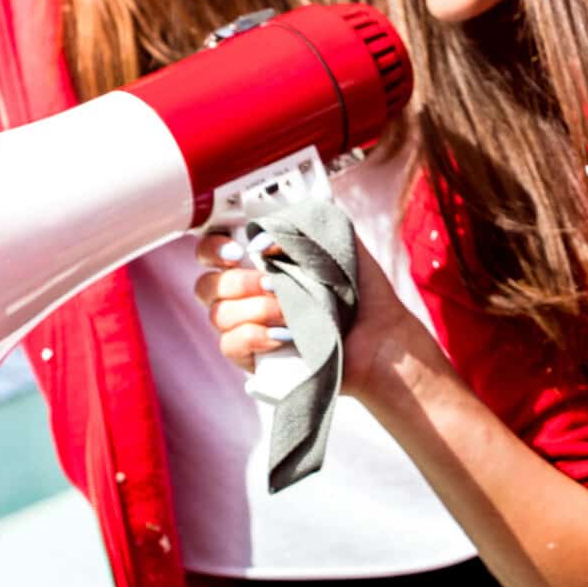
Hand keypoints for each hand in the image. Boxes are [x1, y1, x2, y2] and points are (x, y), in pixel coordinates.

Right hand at [192, 229, 411, 394]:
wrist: (380, 336)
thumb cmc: (361, 291)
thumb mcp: (337, 245)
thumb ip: (301, 228)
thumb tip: (260, 240)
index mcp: (260, 265)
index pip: (212, 252)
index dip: (213, 249)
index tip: (238, 251)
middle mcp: (246, 296)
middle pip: (207, 286)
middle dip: (238, 282)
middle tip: (273, 285)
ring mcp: (247, 328)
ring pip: (219, 315)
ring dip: (257, 309)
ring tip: (292, 312)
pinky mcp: (254, 358)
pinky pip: (230, 345)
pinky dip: (255, 336)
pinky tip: (284, 335)